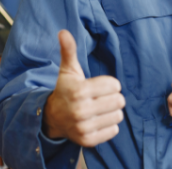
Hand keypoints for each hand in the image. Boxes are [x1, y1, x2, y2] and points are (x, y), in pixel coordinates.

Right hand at [43, 30, 125, 146]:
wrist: (52, 118)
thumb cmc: (65, 90)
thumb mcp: (68, 70)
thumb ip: (69, 50)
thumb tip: (63, 32)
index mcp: (79, 91)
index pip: (114, 85)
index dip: (110, 84)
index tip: (99, 86)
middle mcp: (81, 111)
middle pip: (119, 101)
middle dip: (113, 97)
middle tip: (101, 98)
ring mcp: (84, 127)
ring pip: (118, 116)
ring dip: (112, 111)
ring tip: (100, 109)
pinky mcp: (88, 140)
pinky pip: (114, 130)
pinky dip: (109, 125)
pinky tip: (98, 120)